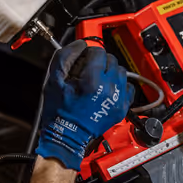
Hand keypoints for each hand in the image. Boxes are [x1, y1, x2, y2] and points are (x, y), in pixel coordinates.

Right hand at [35, 41, 128, 170]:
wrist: (68, 137)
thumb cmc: (59, 112)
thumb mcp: (53, 80)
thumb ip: (65, 56)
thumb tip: (80, 45)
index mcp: (92, 81)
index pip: (99, 52)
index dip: (88, 53)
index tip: (83, 59)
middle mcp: (109, 89)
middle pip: (111, 60)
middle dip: (100, 62)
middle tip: (88, 71)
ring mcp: (118, 99)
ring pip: (121, 71)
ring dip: (110, 72)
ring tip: (97, 80)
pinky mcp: (122, 108)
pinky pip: (128, 87)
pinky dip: (119, 85)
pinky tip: (107, 89)